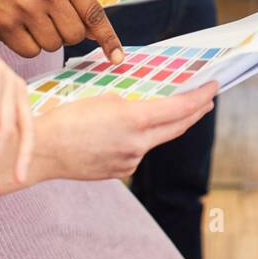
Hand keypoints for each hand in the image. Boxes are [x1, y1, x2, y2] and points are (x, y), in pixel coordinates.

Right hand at [0, 0, 124, 62]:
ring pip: (53, 46)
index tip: (118, 58)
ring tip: (31, 21)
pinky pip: (31, 52)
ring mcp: (26, 8)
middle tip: (50, 21)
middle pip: (74, 37)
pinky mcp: (6, 23)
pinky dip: (27, 46)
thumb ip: (78, 2)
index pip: (94, 14)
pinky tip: (18, 28)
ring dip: (45, 40)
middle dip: (66, 35)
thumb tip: (98, 35)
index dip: (108, 39)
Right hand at [0, 84, 217, 193]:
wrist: (43, 149)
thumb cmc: (67, 117)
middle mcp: (138, 144)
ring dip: (162, 126)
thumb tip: (142, 109)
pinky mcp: (120, 172)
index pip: (179, 107)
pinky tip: (124, 133)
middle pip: (177, 127)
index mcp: (135, 120)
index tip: (213, 86)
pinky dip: (139, 140)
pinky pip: (138, 152)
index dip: (200, 97)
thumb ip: (130, 103)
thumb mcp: (103, 98)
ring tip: (162, 112)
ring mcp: (130, 161)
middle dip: (194, 112)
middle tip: (207, 100)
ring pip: (155, 140)